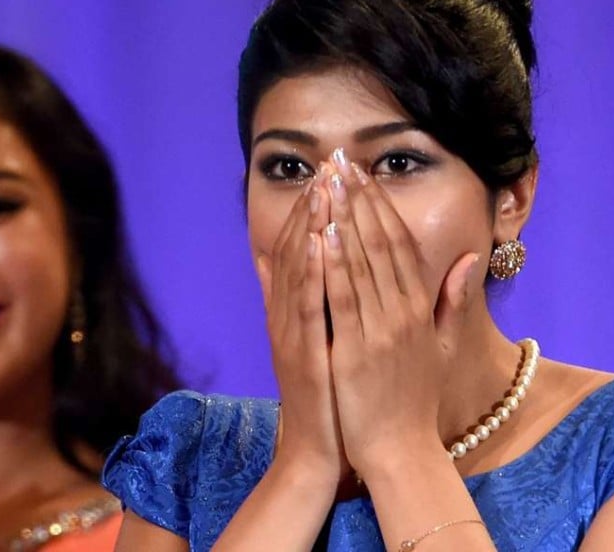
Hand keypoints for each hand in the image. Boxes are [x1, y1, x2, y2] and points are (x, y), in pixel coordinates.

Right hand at [257, 169, 347, 483]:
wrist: (316, 448)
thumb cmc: (323, 392)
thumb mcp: (310, 339)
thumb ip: (298, 299)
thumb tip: (285, 260)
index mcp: (293, 308)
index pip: (302, 247)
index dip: (313, 208)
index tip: (329, 173)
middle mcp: (287, 313)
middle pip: (298, 249)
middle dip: (313, 205)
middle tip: (327, 165)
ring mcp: (292, 332)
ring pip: (301, 270)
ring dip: (311, 226)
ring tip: (323, 187)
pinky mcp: (303, 353)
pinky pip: (309, 306)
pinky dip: (314, 271)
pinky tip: (323, 242)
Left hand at [320, 152, 480, 478]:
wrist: (403, 452)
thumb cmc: (417, 400)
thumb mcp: (443, 346)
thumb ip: (454, 300)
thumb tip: (471, 259)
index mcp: (421, 308)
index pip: (401, 244)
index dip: (382, 206)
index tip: (364, 175)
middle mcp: (404, 312)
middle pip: (381, 243)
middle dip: (360, 199)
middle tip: (342, 162)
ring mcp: (380, 330)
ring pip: (361, 263)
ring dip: (344, 218)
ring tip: (329, 182)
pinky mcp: (355, 350)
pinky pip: (342, 299)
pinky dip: (332, 264)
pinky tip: (320, 234)